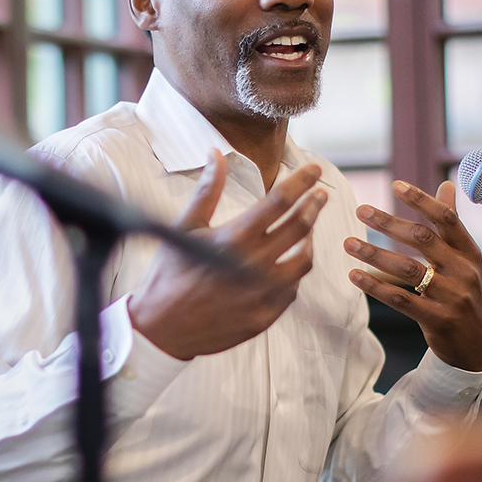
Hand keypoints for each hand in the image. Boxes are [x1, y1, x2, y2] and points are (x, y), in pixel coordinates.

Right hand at [127, 152, 328, 360]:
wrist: (160, 328)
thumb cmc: (169, 274)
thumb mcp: (184, 228)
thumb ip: (206, 190)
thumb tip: (215, 153)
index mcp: (233, 238)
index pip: (279, 201)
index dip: (301, 182)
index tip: (314, 170)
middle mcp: (253, 265)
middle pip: (299, 227)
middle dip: (314, 205)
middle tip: (321, 193)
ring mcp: (262, 293)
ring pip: (304, 260)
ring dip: (310, 239)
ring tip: (308, 228)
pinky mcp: (265, 315)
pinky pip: (292, 288)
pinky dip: (294, 271)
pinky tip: (288, 261)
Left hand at [344, 180, 481, 372]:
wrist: (477, 347)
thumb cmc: (466, 295)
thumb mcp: (467, 260)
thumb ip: (452, 224)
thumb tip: (447, 184)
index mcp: (470, 252)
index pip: (446, 218)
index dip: (421, 200)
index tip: (396, 185)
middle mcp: (463, 271)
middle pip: (422, 239)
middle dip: (388, 222)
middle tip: (361, 210)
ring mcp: (451, 296)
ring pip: (407, 268)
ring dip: (374, 254)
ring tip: (349, 244)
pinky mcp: (437, 319)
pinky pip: (400, 299)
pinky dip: (375, 286)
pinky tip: (355, 276)